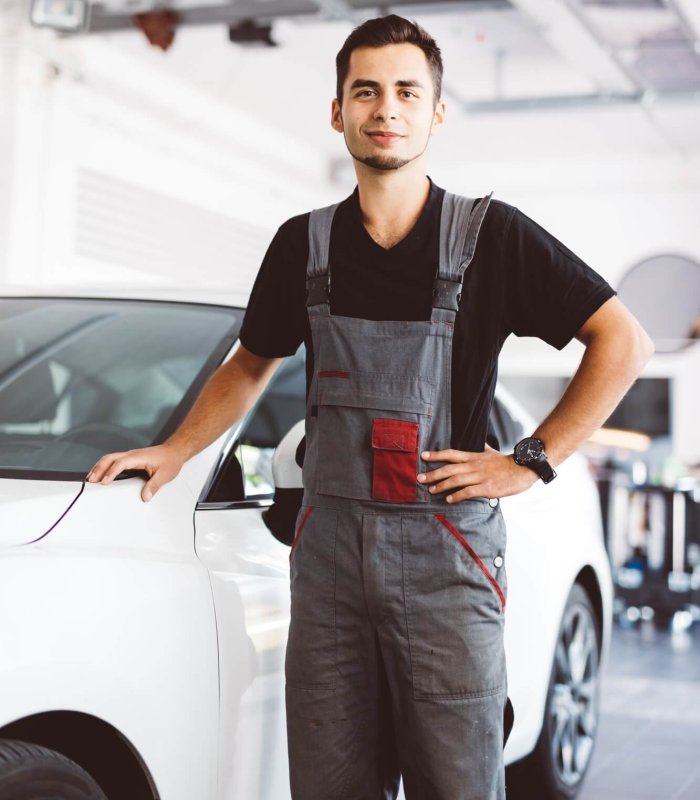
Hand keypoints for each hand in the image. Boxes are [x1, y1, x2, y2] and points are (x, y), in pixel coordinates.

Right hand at [86, 442, 187, 502]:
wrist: (174, 451)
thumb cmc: (170, 460)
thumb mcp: (165, 475)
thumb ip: (154, 486)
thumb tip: (145, 497)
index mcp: (138, 457)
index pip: (121, 463)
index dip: (111, 472)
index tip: (104, 482)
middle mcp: (132, 455)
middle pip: (110, 458)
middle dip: (98, 468)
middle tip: (90, 481)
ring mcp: (130, 456)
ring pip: (110, 458)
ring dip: (99, 467)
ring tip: (91, 478)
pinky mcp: (131, 459)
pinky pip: (114, 461)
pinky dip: (105, 467)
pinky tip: (102, 474)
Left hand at [417, 445, 537, 502]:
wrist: (524, 469)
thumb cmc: (507, 462)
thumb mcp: (492, 452)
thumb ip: (483, 448)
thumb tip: (481, 442)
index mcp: (474, 457)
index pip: (452, 454)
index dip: (437, 454)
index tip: (423, 455)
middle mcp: (474, 465)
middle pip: (449, 468)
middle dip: (433, 473)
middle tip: (420, 478)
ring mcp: (480, 476)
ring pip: (456, 480)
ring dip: (441, 485)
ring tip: (431, 490)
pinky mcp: (487, 488)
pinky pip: (468, 492)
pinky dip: (456, 496)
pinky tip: (449, 499)